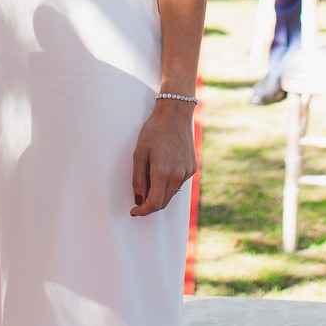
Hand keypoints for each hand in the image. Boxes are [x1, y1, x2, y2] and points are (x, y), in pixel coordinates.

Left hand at [130, 98, 197, 216]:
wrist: (175, 114)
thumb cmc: (154, 131)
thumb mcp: (139, 153)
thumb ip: (138, 178)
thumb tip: (138, 199)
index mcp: (163, 173)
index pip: (154, 204)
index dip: (143, 211)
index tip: (134, 211)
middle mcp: (178, 175)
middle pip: (163, 202)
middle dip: (150, 204)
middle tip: (138, 199)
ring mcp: (187, 172)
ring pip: (171, 193)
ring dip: (160, 193)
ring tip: (150, 175)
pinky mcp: (192, 168)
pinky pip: (178, 182)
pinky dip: (168, 182)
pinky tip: (162, 167)